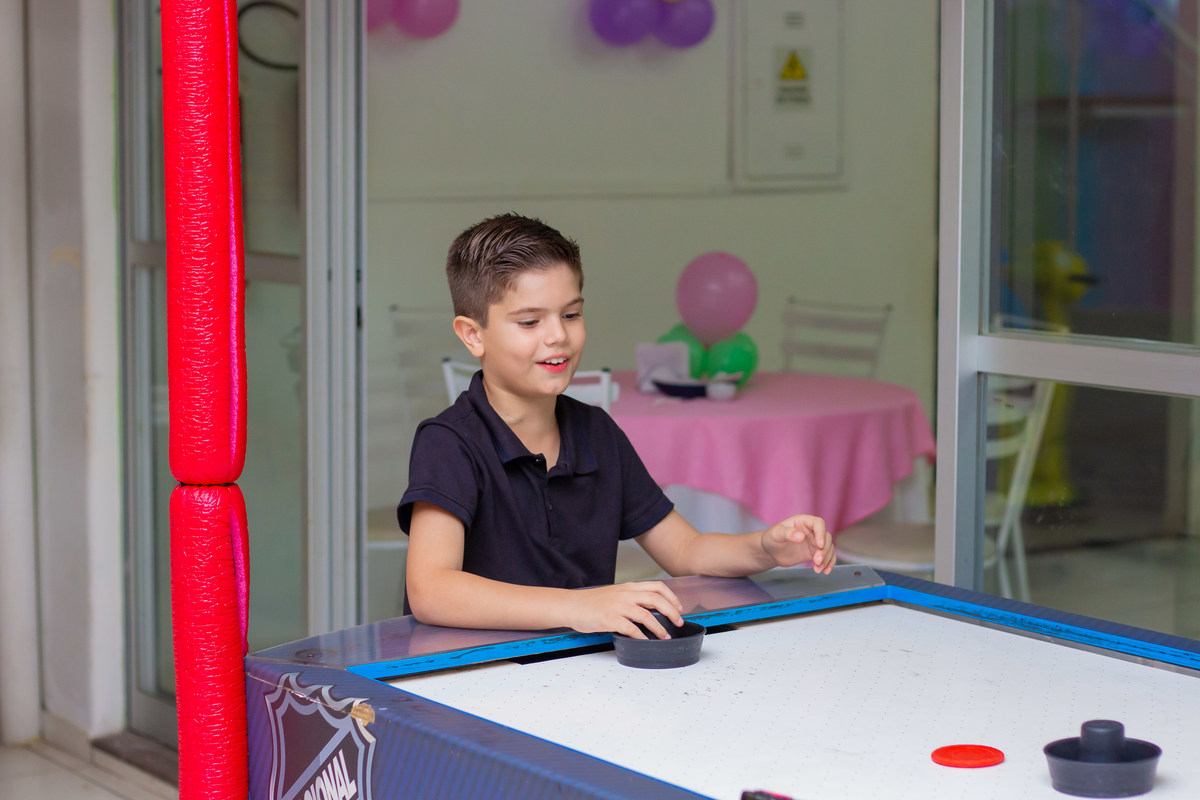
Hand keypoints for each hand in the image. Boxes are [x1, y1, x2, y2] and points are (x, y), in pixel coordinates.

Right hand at [561, 581, 684, 639]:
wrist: (572, 605)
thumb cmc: (592, 602)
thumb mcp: (615, 593)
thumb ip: (631, 598)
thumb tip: (649, 609)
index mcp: (628, 587)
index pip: (657, 587)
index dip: (672, 597)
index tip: (679, 608)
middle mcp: (626, 594)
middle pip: (657, 600)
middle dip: (672, 612)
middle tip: (678, 623)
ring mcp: (618, 606)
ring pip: (647, 616)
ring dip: (659, 628)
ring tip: (665, 637)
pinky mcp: (611, 619)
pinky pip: (632, 629)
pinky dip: (641, 637)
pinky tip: (645, 641)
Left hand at [762, 514, 835, 573]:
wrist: (771, 551)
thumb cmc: (772, 538)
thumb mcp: (776, 534)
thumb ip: (787, 533)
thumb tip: (801, 536)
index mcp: (803, 521)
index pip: (818, 523)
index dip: (821, 533)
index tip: (820, 545)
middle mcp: (811, 530)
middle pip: (826, 537)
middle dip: (824, 550)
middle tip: (817, 561)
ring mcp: (814, 542)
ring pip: (828, 548)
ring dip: (826, 559)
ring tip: (818, 569)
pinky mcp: (815, 552)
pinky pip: (827, 556)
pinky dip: (828, 563)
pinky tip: (825, 571)